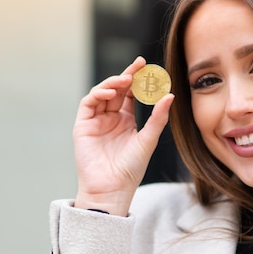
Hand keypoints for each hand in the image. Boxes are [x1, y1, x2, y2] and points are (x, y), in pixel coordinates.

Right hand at [73, 57, 173, 215]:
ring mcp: (95, 121)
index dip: (138, 80)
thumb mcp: (148, 140)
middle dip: (127, 75)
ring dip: (113, 83)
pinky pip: (88, 103)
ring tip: (126, 79)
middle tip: (139, 64)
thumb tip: (170, 96)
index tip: (148, 67)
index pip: (131, 94)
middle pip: (117, 90)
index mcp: (126, 121)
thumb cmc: (131, 169)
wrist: (112, 188)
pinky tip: (111, 92)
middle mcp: (110, 118)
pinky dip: (98, 94)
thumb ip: (158, 118)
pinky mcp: (82, 126)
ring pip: (102, 93)